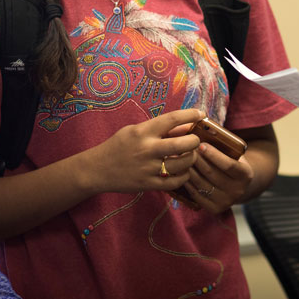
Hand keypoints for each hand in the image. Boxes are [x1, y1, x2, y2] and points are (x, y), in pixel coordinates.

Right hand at [85, 108, 202, 193]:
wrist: (97, 169)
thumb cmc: (118, 145)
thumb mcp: (135, 130)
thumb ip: (160, 129)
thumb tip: (186, 125)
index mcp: (143, 132)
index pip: (172, 119)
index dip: (190, 114)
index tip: (201, 114)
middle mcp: (147, 149)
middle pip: (182, 144)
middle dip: (195, 141)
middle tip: (196, 140)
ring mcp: (148, 169)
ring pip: (181, 164)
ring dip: (191, 159)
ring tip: (190, 155)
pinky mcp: (148, 185)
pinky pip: (174, 182)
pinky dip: (183, 176)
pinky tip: (183, 171)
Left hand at [181, 141, 253, 213]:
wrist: (237, 185)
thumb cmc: (232, 162)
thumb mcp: (235, 154)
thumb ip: (223, 146)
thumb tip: (201, 132)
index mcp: (246, 174)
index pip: (228, 164)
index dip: (213, 154)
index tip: (200, 144)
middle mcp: (238, 190)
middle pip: (211, 173)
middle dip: (196, 159)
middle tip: (184, 148)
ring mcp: (226, 201)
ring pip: (201, 183)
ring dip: (188, 169)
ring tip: (179, 157)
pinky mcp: (214, 209)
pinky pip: (196, 194)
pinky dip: (186, 182)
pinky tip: (181, 171)